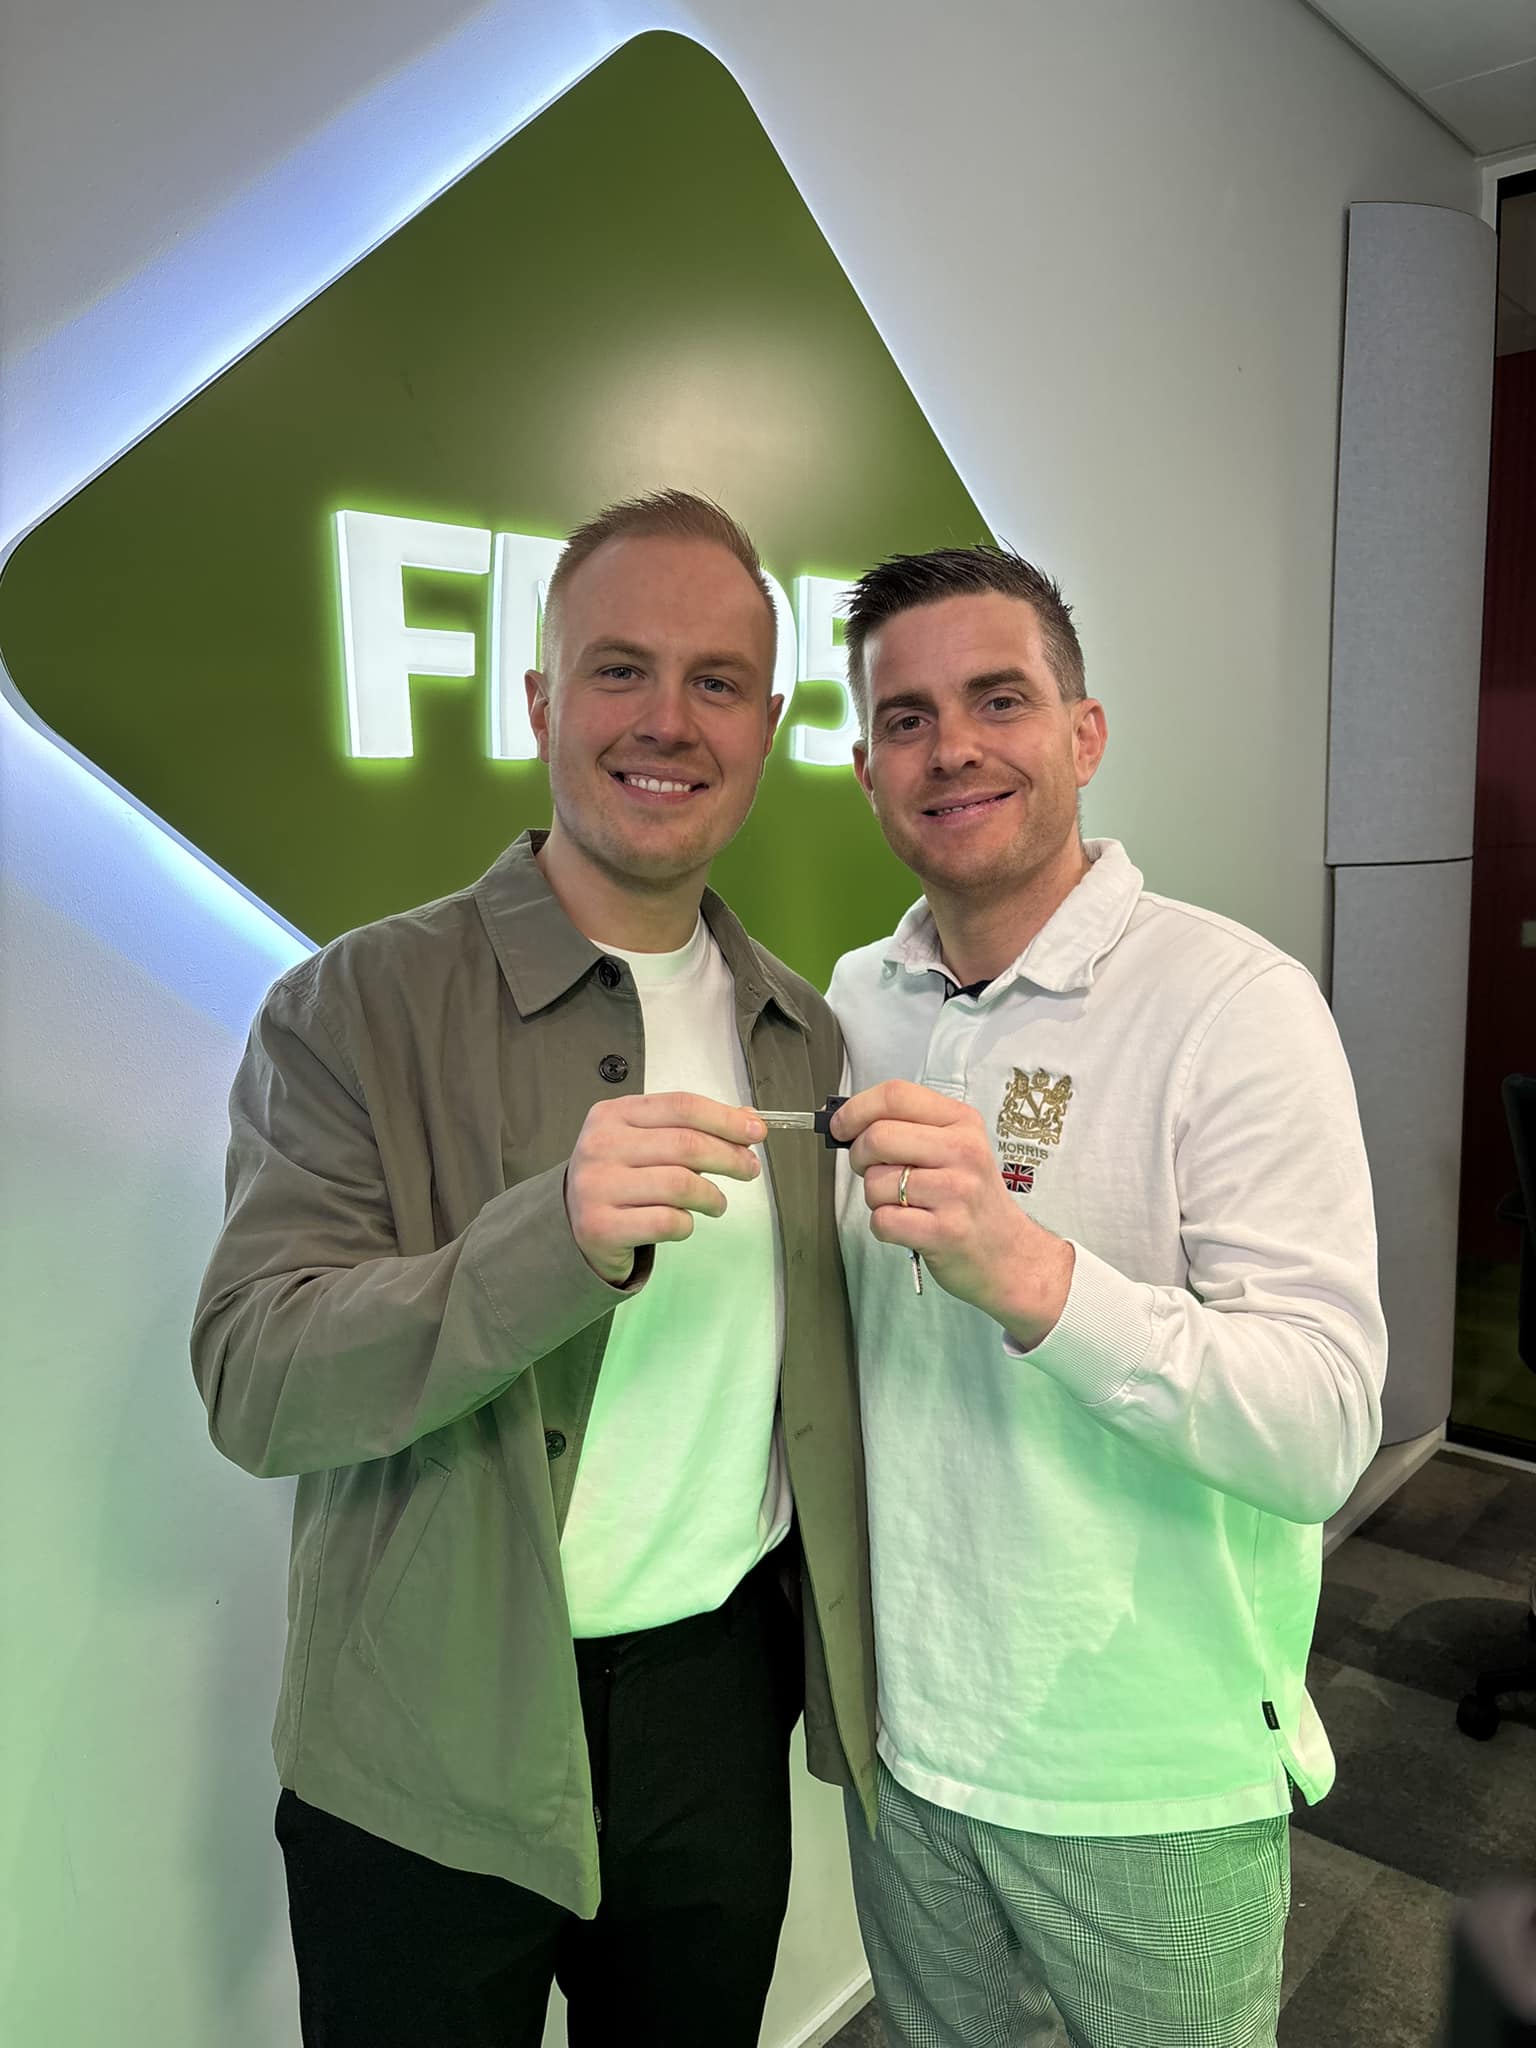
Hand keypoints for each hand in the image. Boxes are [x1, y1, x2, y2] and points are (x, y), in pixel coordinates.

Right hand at [565, 1092, 765, 1285]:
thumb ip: (693, 1128)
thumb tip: (748, 1120)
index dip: (725, 1119)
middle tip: (750, 1169)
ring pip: (680, 1185)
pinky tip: (684, 1222)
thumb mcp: (649, 1141)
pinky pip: (666, 1222)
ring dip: (712, 1196)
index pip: (681, 1106)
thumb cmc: (621, 1177)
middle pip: (685, 1144)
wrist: (573, 1224)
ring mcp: (597, 1186)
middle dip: (729, 1157)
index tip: (757, 1132)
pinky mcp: (600, 1227)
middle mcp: (600, 1145)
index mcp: (613, 1113)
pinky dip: (687, 1224)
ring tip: (717, 1203)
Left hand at [831, 1080, 1073, 1345]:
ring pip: (875, 1182)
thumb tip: (845, 1122)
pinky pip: (882, 1220)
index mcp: (962, 1122)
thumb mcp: (954, 1148)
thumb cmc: (969, 1197)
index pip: (896, 1095)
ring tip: (903, 1205)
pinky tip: (908, 1227)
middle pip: (877, 1137)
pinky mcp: (945, 1232)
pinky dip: (883, 1226)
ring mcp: (956, 1192)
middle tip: (872, 1172)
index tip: (841, 1127)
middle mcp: (963, 1151)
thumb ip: (909, 1129)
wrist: (1009, 1254)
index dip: (856, 1109)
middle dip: (859, 1157)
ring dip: (875, 1198)